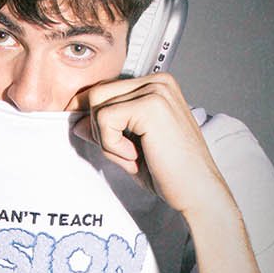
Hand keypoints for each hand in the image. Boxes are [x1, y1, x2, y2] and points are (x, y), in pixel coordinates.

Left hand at [72, 72, 228, 217]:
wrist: (197, 192)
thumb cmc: (169, 172)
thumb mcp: (129, 146)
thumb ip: (105, 129)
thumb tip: (76, 121)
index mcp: (156, 85)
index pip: (106, 89)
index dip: (94, 117)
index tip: (101, 141)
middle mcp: (158, 81)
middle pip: (97, 93)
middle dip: (99, 129)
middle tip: (124, 156)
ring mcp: (156, 90)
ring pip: (97, 106)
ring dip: (106, 139)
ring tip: (132, 157)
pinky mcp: (151, 105)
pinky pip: (105, 119)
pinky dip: (112, 145)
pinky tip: (136, 157)